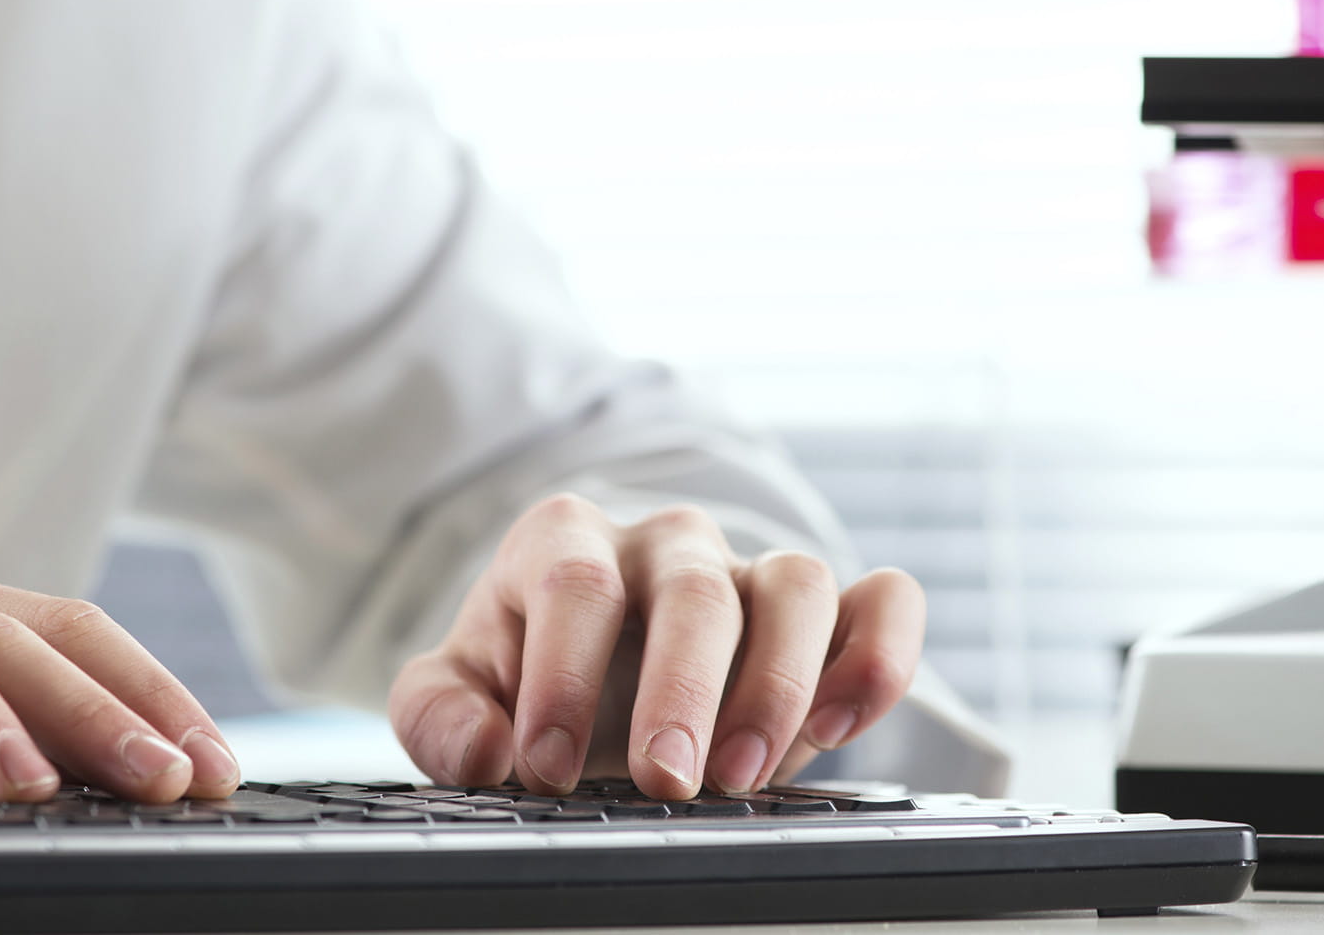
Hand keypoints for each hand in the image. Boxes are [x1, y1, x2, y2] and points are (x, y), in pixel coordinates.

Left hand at [389, 494, 924, 799]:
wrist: (594, 676)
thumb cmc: (527, 679)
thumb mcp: (459, 693)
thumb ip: (441, 715)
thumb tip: (484, 751)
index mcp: (567, 543)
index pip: (575, 585)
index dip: (563, 676)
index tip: (548, 768)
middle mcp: (667, 545)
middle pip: (692, 589)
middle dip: (682, 690)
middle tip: (666, 781)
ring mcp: (752, 572)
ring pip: (796, 584)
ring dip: (780, 682)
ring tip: (744, 776)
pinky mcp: (826, 616)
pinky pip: (883, 601)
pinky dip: (880, 652)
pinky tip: (845, 722)